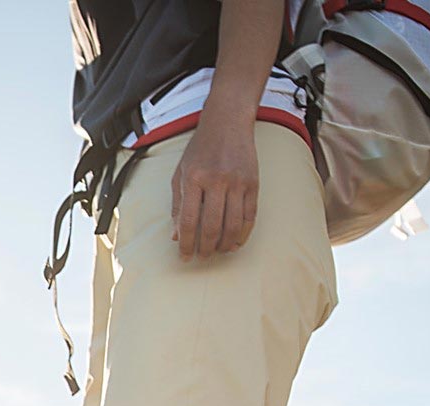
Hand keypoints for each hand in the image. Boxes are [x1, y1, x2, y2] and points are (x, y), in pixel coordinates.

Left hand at [170, 117, 258, 259]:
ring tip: (218, 251)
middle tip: (202, 257)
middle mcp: (216, 181)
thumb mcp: (181, 173)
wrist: (227, 124)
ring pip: (233, 225)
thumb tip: (176, 236)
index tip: (184, 257)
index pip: (189, 221)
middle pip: (211, 227)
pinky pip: (250, 216)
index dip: (186, 244)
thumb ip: (178, 205)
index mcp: (193, 179)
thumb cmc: (200, 150)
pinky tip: (235, 242)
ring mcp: (237, 182)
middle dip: (206, 248)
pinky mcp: (253, 183)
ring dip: (225, 244)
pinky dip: (243, 234)